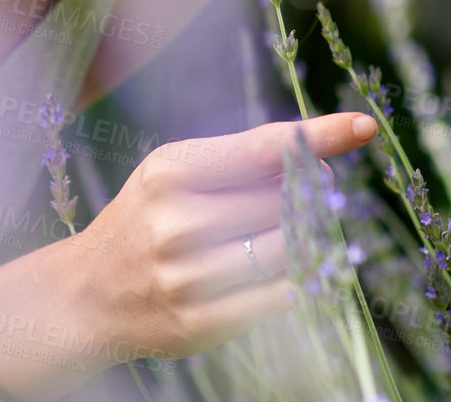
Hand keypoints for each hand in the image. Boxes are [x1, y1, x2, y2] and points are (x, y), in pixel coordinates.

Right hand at [66, 111, 376, 360]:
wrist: (88, 293)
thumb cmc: (146, 219)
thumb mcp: (175, 173)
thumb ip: (240, 161)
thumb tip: (320, 153)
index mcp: (170, 172)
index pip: (263, 149)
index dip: (318, 136)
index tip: (362, 126)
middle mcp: (178, 222)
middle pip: (285, 200)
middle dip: (311, 193)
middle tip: (313, 193)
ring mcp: (188, 277)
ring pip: (289, 249)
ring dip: (313, 238)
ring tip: (307, 230)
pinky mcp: (200, 323)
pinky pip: (280, 297)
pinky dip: (302, 280)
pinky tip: (301, 269)